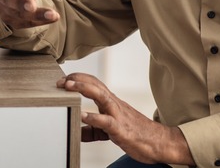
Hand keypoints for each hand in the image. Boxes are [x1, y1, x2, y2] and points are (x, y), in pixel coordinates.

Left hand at [57, 73, 194, 165]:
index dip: (79, 78)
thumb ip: (94, 129)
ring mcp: (118, 115)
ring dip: (83, 88)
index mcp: (112, 103)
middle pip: (95, 84)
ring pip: (101, 96)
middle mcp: (114, 104)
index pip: (94, 83)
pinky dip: (94, 117)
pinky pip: (107, 121)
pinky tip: (83, 116)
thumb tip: (77, 132)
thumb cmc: (136, 134)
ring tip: (68, 87)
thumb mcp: (111, 130)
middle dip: (76, 79)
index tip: (64, 78)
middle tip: (60, 80)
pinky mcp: (121, 129)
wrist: (159, 143)